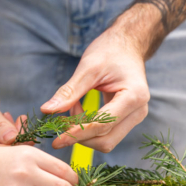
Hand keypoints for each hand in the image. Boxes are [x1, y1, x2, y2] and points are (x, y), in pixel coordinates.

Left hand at [41, 23, 149, 153]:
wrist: (126, 44)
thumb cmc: (109, 51)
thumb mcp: (87, 68)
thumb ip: (69, 91)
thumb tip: (47, 110)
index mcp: (133, 96)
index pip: (102, 125)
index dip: (77, 133)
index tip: (55, 140)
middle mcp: (139, 111)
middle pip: (106, 140)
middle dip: (80, 136)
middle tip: (60, 121)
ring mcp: (135, 116)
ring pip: (107, 141)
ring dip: (84, 132)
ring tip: (71, 109)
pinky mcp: (128, 118)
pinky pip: (107, 133)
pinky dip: (89, 128)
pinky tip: (78, 111)